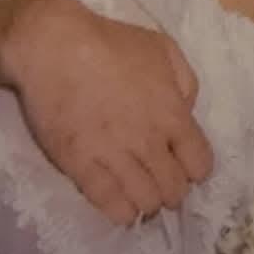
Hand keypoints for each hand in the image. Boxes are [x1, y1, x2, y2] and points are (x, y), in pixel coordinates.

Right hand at [0, 0, 212, 223]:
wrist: (53, 46)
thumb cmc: (110, 42)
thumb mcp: (163, 48)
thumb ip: (185, 82)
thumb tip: (186, 111)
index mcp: (172, 114)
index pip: (200, 165)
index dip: (195, 168)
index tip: (183, 163)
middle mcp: (149, 142)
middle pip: (175, 190)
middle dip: (172, 189)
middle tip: (158, 178)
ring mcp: (115, 157)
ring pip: (146, 203)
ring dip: (147, 201)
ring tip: (138, 190)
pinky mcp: (81, 167)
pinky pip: (111, 206)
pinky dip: (121, 211)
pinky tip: (120, 202)